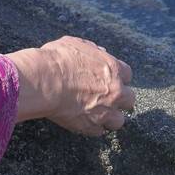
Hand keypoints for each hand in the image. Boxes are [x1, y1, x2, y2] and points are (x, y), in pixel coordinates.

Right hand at [8, 36, 134, 134]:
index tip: (110, 80)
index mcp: (113, 70)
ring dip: (110, 118)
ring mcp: (104, 112)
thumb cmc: (57, 60)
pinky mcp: (90, 126)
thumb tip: (99, 52)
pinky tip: (83, 120)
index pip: (128, 75)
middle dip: (120, 100)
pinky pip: (98, 131)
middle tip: (108, 98)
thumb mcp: (76, 44)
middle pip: (130, 100)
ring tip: (98, 114)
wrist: (44, 82)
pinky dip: (92, 127)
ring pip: (118, 121)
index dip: (118, 78)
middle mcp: (114, 92)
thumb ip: (92, 50)